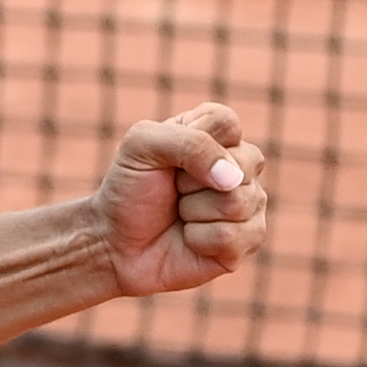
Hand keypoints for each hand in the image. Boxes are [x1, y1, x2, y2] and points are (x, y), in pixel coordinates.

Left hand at [88, 103, 266, 297]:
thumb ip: (190, 143)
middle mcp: (239, 165)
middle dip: (191, 182)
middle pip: (243, 164)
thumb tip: (232, 177)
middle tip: (174, 189)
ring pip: (237, 202)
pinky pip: (233, 237)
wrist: (117, 243)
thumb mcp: (142, 146)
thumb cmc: (130, 189)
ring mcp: (249, 203)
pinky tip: (189, 239)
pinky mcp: (247, 241)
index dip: (193, 144)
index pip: (227, 124)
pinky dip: (198, 239)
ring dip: (193, 212)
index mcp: (216, 133)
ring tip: (181, 214)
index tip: (167, 159)